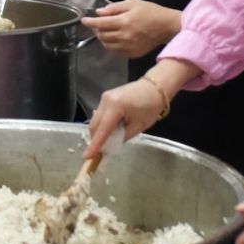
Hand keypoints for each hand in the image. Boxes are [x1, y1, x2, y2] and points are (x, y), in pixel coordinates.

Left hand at [81, 0, 180, 57]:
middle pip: (102, 35)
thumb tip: (99, 13)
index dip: (89, 22)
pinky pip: (116, 51)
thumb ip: (114, 8)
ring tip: (105, 31)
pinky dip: (111, 45)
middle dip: (96, 29)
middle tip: (97, 24)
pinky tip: (115, 38)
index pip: (100, 24)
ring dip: (102, 38)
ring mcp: (129, 47)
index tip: (84, 20)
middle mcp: (125, 36)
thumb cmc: (150, 11)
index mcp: (124, 22)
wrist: (168, 26)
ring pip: (107, 45)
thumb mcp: (133, 3)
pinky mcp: (133, 54)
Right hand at [85, 59, 200, 157]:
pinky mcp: (106, 97)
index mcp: (115, 106)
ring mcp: (104, 97)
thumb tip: (108, 147)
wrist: (156, 86)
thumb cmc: (151, 106)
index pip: (102, 130)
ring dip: (99, 132)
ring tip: (107, 142)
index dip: (94, 145)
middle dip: (95, 139)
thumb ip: (121, 137)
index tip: (87, 157)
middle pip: (94, 125)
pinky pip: (100, 114)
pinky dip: (102, 124)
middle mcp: (105, 100)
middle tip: (99, 153)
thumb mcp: (138, 126)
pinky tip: (110, 131)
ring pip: (95, 120)